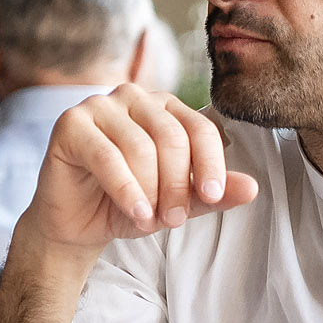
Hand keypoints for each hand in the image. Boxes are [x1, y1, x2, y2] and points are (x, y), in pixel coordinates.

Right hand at [28, 85, 258, 254]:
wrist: (75, 225)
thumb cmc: (126, 205)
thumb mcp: (176, 203)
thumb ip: (210, 194)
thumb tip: (252, 187)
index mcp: (164, 107)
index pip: (199, 128)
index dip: (211, 163)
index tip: (214, 197)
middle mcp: (133, 97)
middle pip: (171, 137)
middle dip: (178, 184)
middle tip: (174, 220)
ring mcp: (98, 106)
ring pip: (140, 147)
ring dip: (150, 191)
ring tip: (149, 220)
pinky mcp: (70, 124)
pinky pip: (106, 156)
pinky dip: (126, 189)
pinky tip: (135, 213)